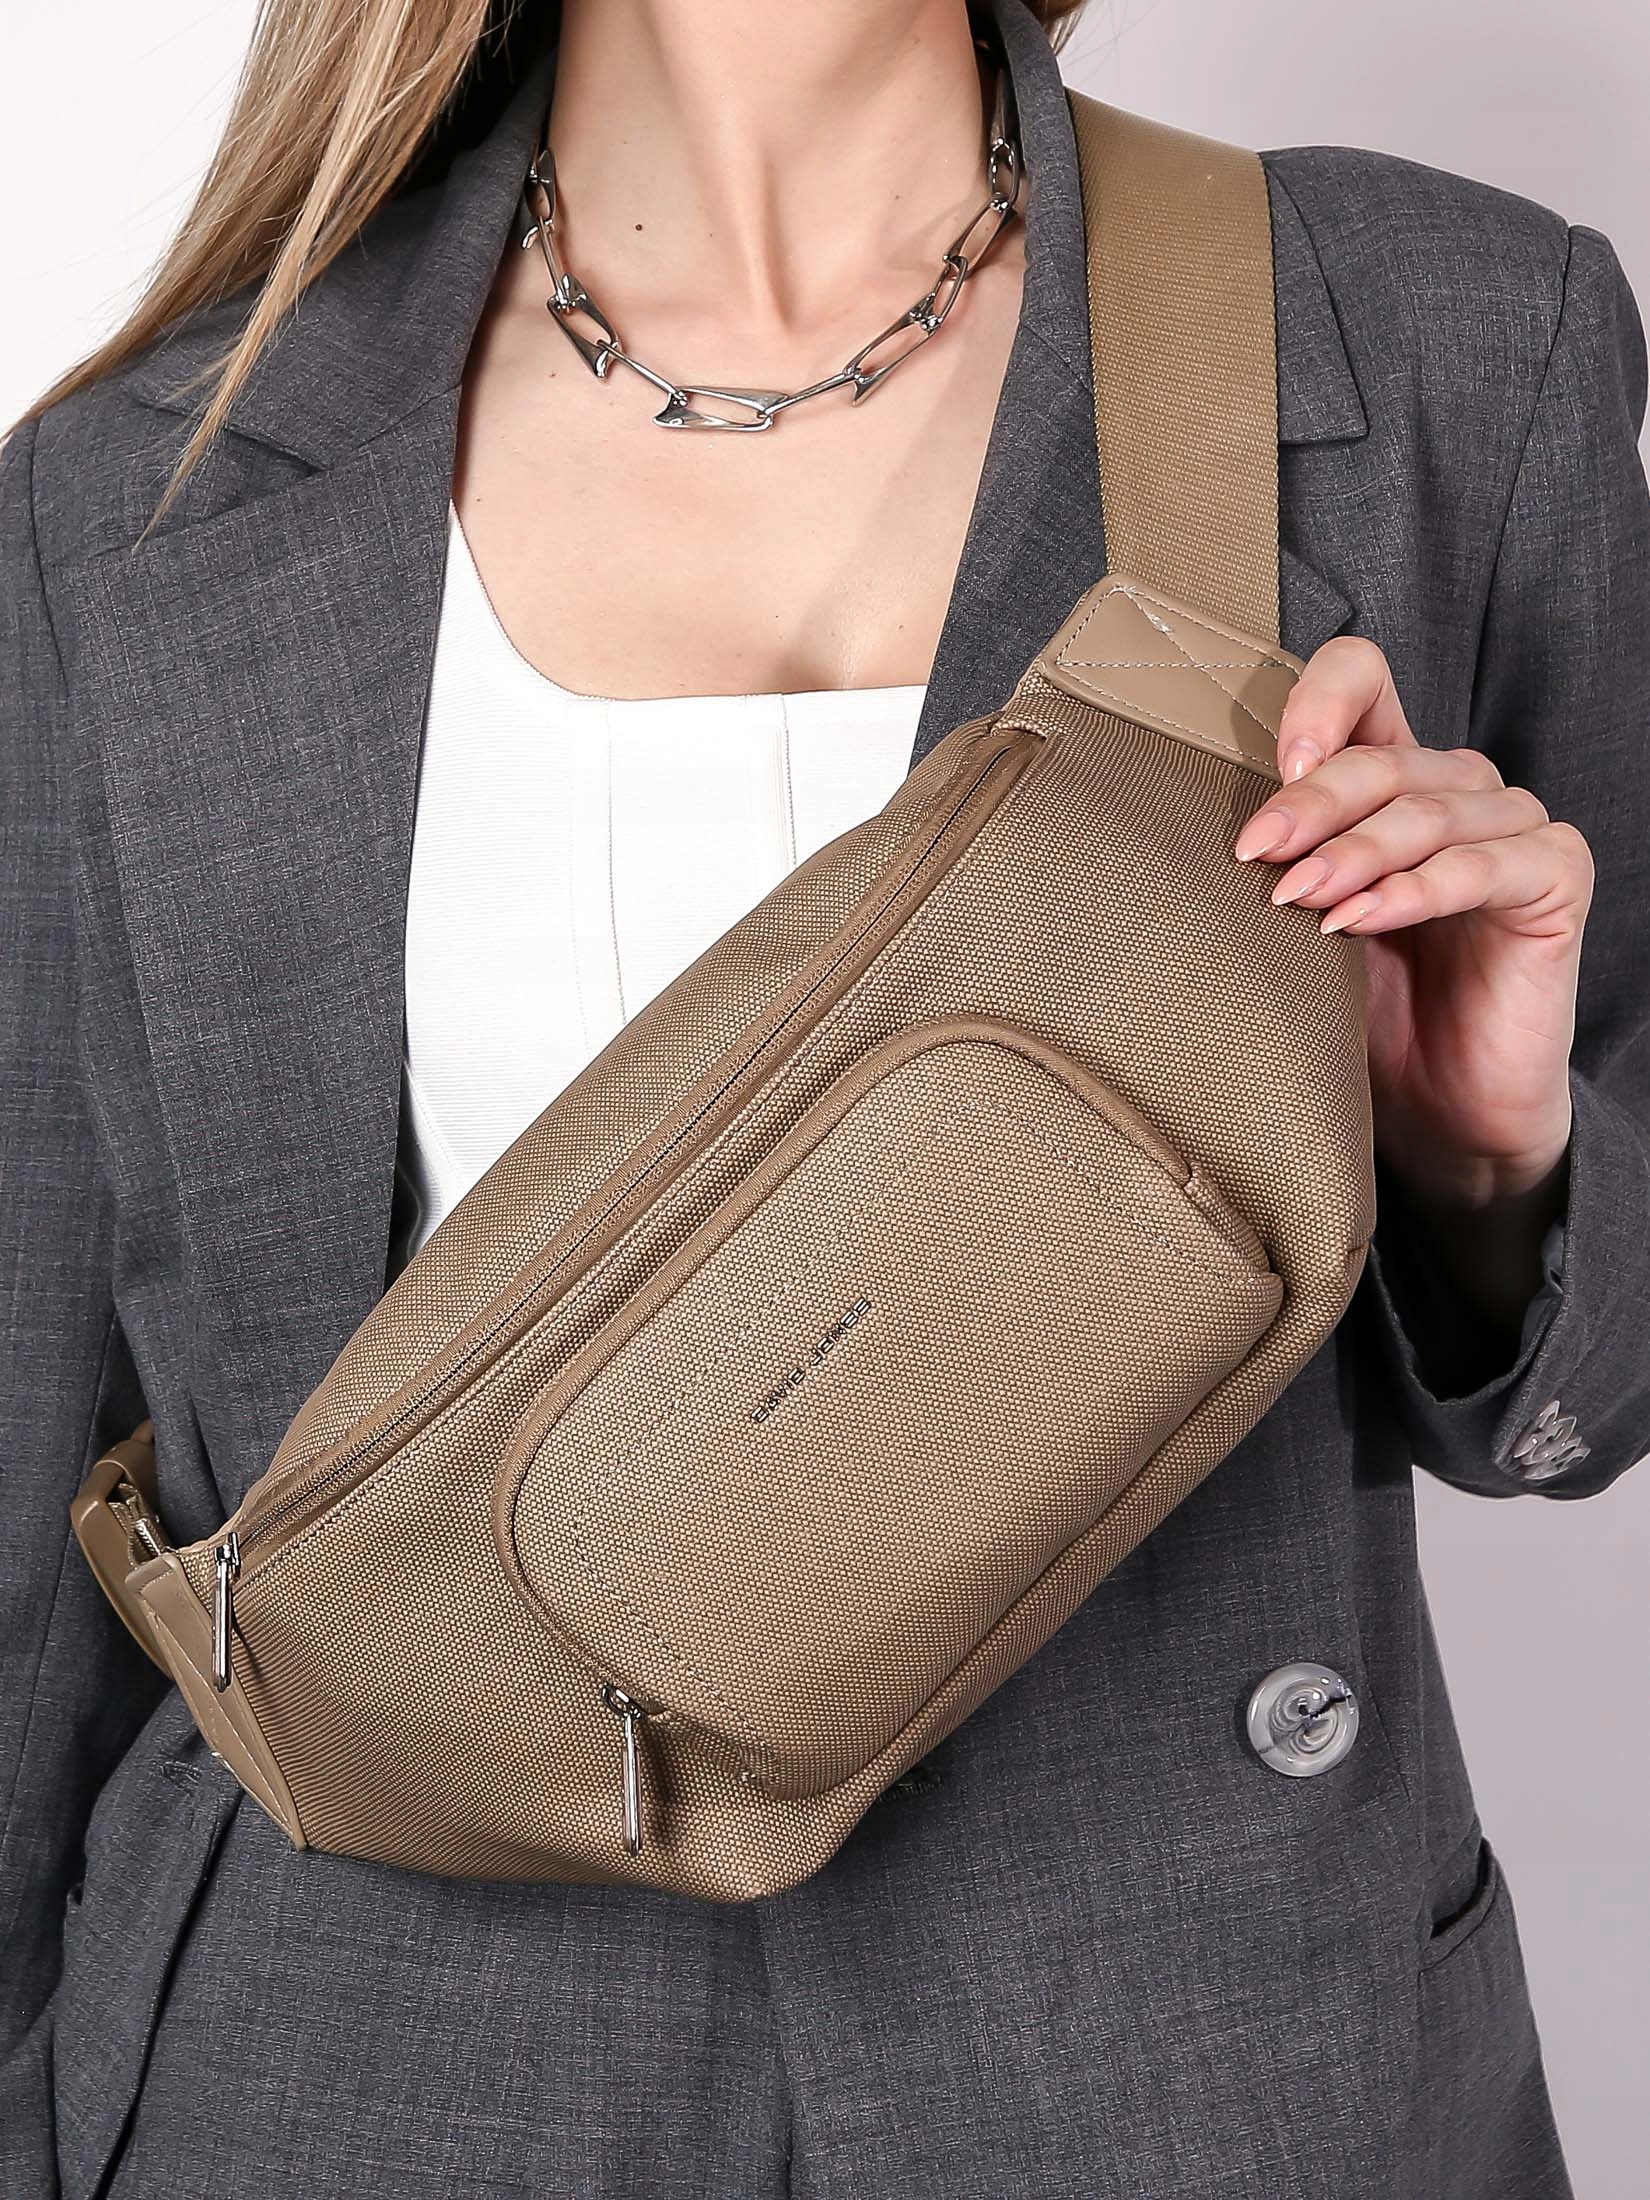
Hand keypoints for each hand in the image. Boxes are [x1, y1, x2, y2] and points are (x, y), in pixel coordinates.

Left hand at [1231, 636, 1592, 1214]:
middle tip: (1255, 851)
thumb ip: (1275, 862)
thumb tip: (1192, 831)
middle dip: (1310, 803)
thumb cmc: (1365, 1014)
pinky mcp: (1554, 878)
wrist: (1442, 1111)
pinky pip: (1481, 866)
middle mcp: (1458, 788)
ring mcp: (1515, 828)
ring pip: (1427, 811)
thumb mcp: (1302, 923)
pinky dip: (1413, 890)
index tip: (1274, 763)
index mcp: (1395, 775)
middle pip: (1384, 758)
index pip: (1363, 678)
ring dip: (1353, 853)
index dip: (1319, 702)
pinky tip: (1360, 922)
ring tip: (1298, 900)